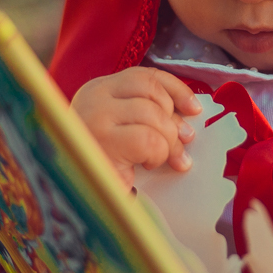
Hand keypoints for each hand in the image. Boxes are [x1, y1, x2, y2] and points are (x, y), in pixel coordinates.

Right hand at [71, 67, 202, 188]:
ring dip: (168, 141)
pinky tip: (145, 165)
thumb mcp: (124, 131)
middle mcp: (94, 97)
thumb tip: (187, 119)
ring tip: (159, 159)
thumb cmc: (104, 166)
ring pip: (153, 114)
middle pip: (152, 92)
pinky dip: (157, 154)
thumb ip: (148, 116)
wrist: (78, 196)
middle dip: (174, 120)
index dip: (175, 89)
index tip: (194, 108)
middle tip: (182, 144)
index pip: (144, 76)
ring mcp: (96, 117)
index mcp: (99, 90)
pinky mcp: (102, 142)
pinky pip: (149, 139)